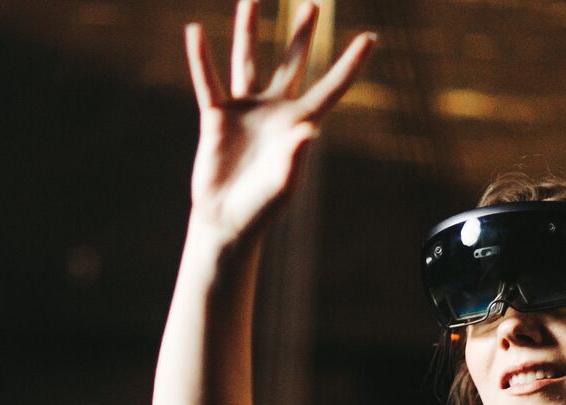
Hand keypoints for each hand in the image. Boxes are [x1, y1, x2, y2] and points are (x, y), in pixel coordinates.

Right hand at [183, 0, 376, 245]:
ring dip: (248, 31)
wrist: (225, 221)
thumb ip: (295, 159)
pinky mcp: (216, 117)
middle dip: (302, 35)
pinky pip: (208, 82)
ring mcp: (245, 111)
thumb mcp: (283, 186)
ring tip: (251, 0)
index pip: (330, 88)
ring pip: (249, 62)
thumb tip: (308, 133)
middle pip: (291, 63)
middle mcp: (274, 111)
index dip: (350, 64)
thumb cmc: (260, 208)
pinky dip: (201, 59)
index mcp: (300, 125)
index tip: (370, 38)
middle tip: (313, 5)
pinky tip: (194, 32)